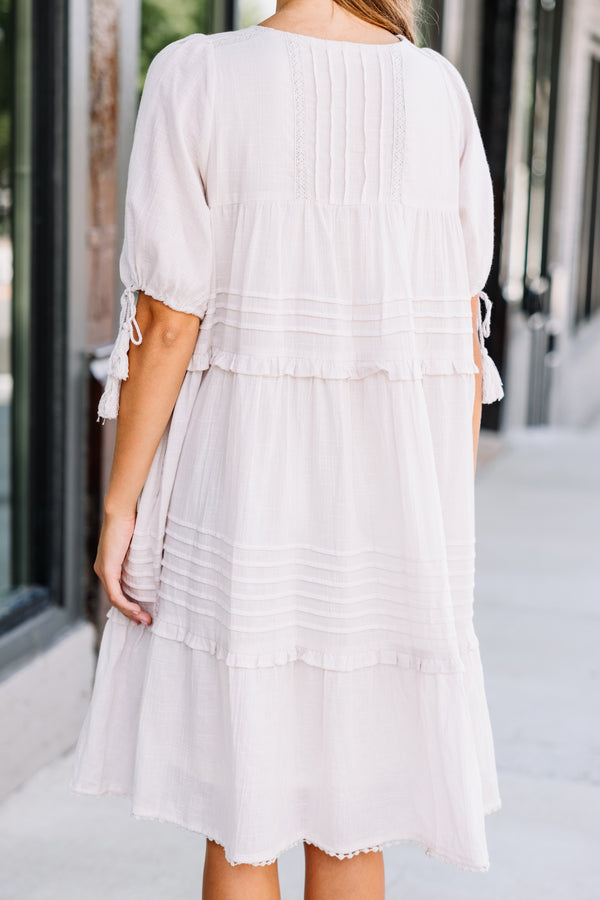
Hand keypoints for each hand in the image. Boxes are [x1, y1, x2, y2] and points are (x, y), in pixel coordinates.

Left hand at [93, 510, 151, 625]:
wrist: (121, 511)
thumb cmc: (132, 521)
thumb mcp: (137, 544)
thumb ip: (140, 555)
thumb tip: (156, 563)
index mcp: (107, 564)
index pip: (116, 591)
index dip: (128, 605)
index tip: (141, 613)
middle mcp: (102, 570)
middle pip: (115, 599)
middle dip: (130, 614)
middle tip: (144, 622)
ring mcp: (103, 571)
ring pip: (115, 600)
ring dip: (130, 613)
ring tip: (145, 620)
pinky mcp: (107, 570)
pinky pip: (115, 595)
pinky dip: (126, 605)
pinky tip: (137, 611)